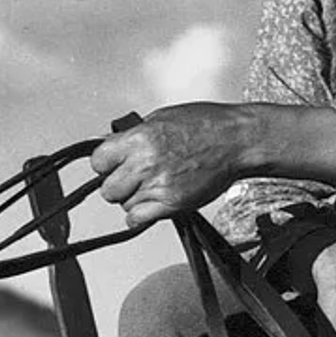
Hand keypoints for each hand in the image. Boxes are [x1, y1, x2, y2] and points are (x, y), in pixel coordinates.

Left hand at [90, 103, 260, 227]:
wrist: (238, 140)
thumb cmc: (208, 125)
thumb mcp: (163, 117)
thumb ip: (135, 135)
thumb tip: (114, 145)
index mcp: (140, 138)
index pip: (98, 161)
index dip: (105, 164)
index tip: (113, 164)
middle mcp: (145, 163)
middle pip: (107, 188)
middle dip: (118, 184)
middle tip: (134, 177)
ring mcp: (158, 185)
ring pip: (124, 204)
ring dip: (134, 198)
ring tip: (153, 185)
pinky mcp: (172, 203)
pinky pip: (137, 219)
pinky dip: (142, 215)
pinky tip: (154, 202)